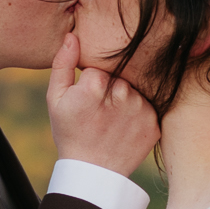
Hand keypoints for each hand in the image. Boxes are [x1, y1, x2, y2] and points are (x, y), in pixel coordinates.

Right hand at [47, 34, 157, 178]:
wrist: (93, 173)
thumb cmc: (70, 134)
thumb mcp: (55, 100)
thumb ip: (62, 65)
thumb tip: (72, 36)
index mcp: (96, 85)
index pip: (98, 69)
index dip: (90, 85)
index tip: (86, 103)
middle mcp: (122, 94)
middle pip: (119, 77)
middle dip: (110, 91)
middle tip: (100, 114)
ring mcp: (141, 110)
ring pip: (134, 91)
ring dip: (125, 102)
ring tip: (112, 123)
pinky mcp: (154, 124)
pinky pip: (147, 107)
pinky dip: (137, 116)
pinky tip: (124, 129)